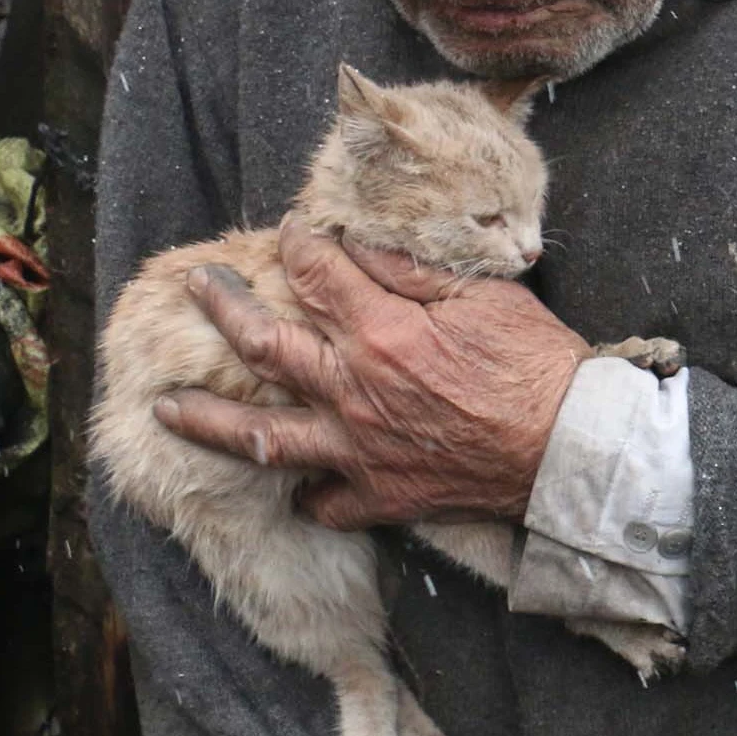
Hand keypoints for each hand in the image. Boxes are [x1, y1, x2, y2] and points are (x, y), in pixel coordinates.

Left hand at [153, 218, 591, 531]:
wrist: (569, 448)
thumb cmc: (538, 363)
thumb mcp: (485, 295)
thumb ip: (413, 270)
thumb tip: (358, 244)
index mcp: (381, 331)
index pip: (315, 273)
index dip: (297, 244)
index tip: (290, 232)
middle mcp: (353, 390)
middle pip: (263, 345)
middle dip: (222, 307)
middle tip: (196, 287)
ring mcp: (358, 449)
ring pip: (261, 437)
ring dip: (207, 420)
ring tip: (167, 407)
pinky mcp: (380, 495)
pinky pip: (323, 502)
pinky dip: (305, 493)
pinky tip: (295, 482)